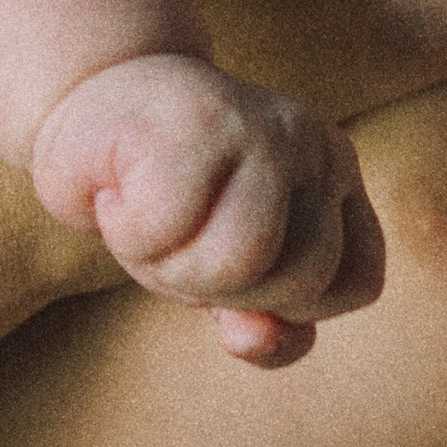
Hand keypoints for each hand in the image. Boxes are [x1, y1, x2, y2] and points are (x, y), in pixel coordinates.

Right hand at [30, 55, 385, 368]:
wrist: (87, 106)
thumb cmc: (163, 200)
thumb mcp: (221, 278)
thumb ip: (258, 323)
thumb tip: (252, 340)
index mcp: (338, 181)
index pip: (359, 282)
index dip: (295, 309)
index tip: (236, 278)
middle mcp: (316, 146)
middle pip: (302, 281)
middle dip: (223, 291)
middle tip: (177, 242)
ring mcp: (262, 127)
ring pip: (243, 261)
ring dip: (172, 267)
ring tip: (149, 224)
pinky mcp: (195, 117)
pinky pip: (170, 229)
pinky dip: (130, 234)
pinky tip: (118, 196)